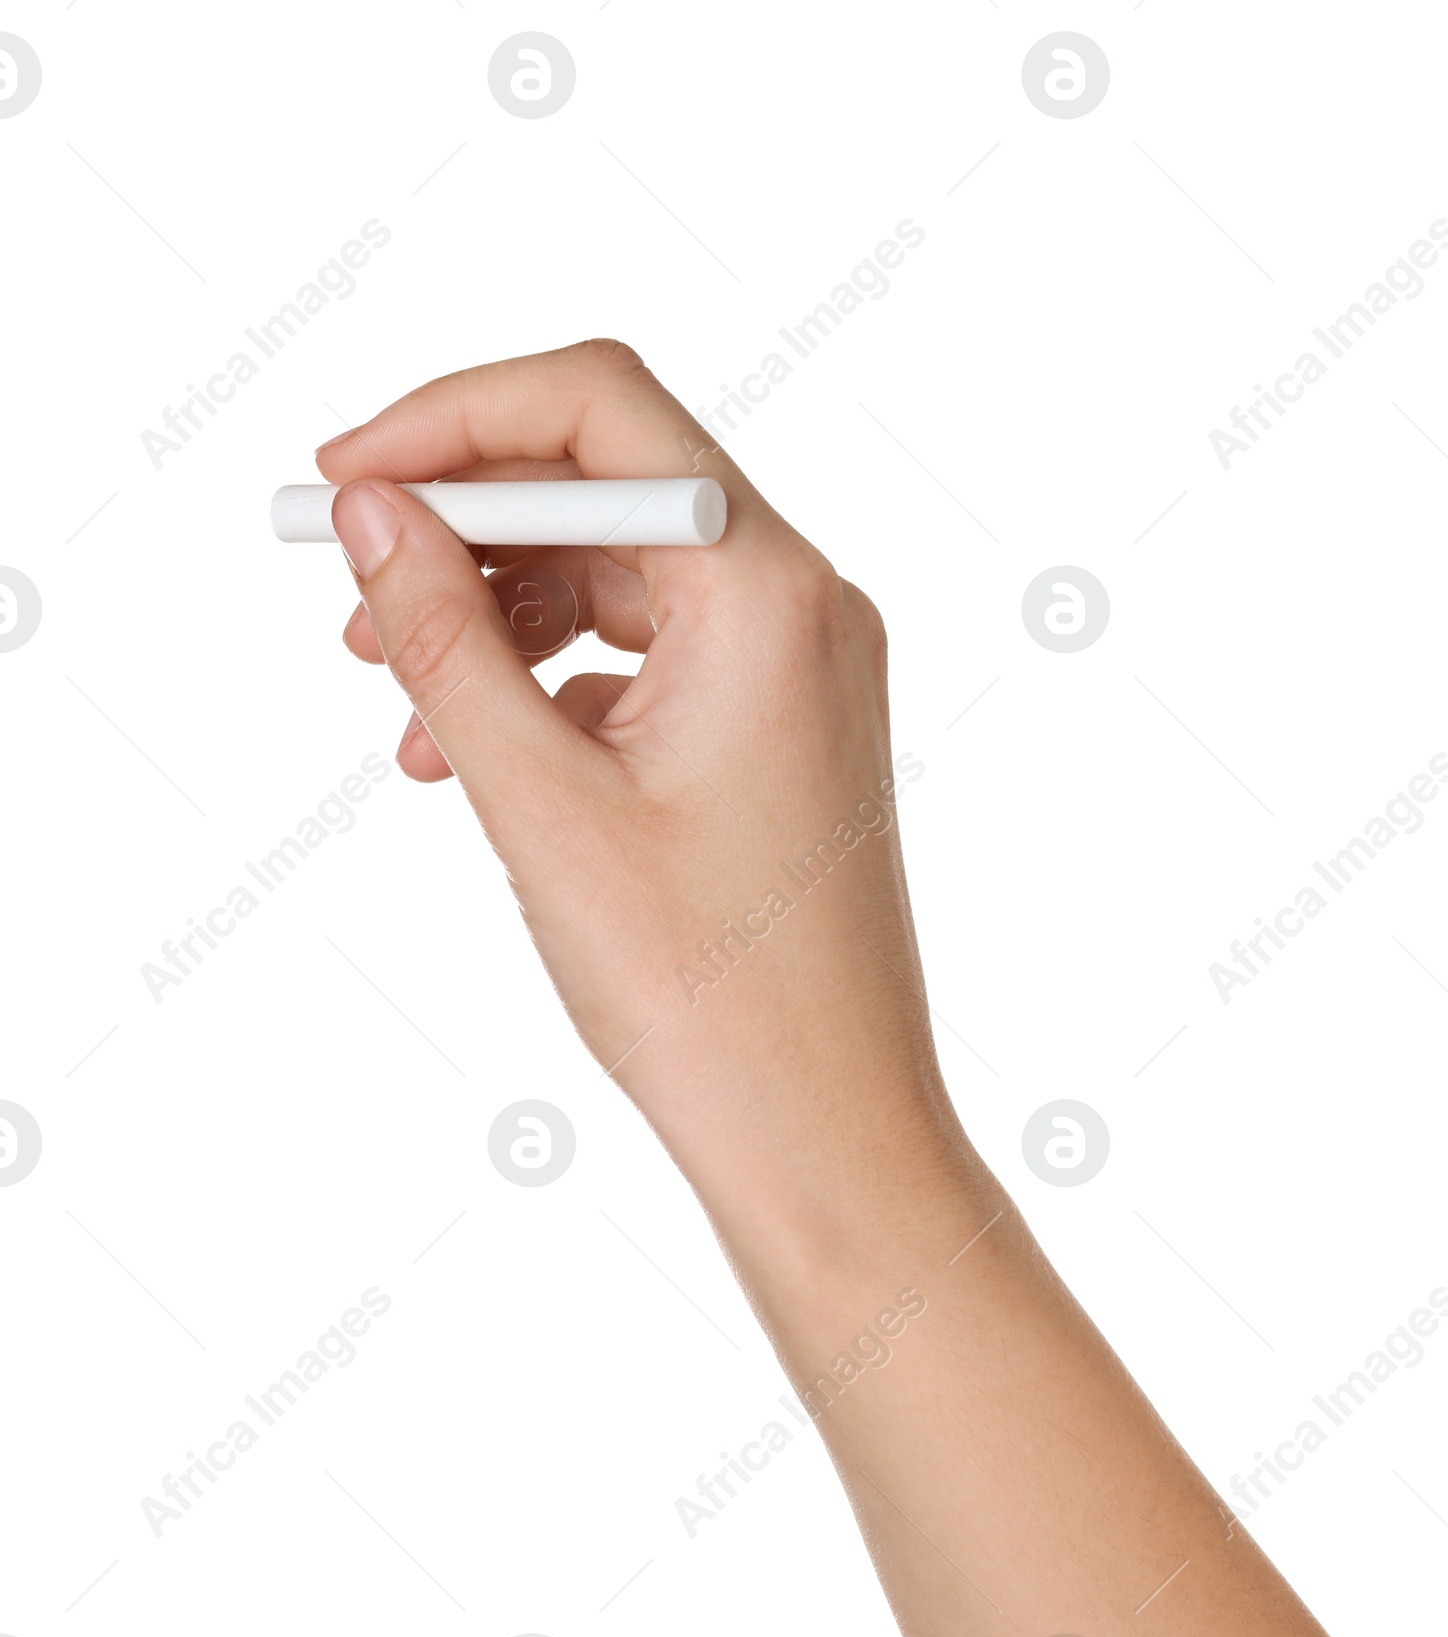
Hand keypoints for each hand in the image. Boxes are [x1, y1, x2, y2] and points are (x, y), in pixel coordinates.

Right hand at [319, 340, 956, 1211]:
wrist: (824, 1132)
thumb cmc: (710, 994)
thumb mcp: (542, 801)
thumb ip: (445, 636)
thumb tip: (372, 509)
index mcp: (769, 594)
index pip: (601, 411)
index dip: (452, 421)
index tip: (342, 477)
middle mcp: (802, 606)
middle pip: (608, 485)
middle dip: (466, 524)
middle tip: (349, 591)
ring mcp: (798, 668)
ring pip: (620, 575)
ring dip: (497, 611)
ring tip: (398, 694)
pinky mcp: (777, 728)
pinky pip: (646, 655)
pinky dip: (550, 680)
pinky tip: (469, 750)